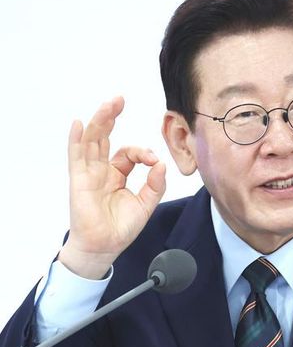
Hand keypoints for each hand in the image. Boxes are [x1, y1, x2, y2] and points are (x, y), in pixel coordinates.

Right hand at [58, 97, 165, 278]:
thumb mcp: (146, 204)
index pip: (129, 153)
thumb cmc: (121, 228)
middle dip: (112, 116)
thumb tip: (162, 164)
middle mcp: (102, 170)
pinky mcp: (79, 180)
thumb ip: (155, 184)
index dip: (143, 152)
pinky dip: (77, 139)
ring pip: (92, 141)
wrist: (105, 247)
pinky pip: (76, 156)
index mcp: (117, 174)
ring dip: (100, 121)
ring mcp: (89, 173)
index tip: (153, 160)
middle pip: (105, 137)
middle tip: (120, 99)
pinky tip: (79, 124)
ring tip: (109, 104)